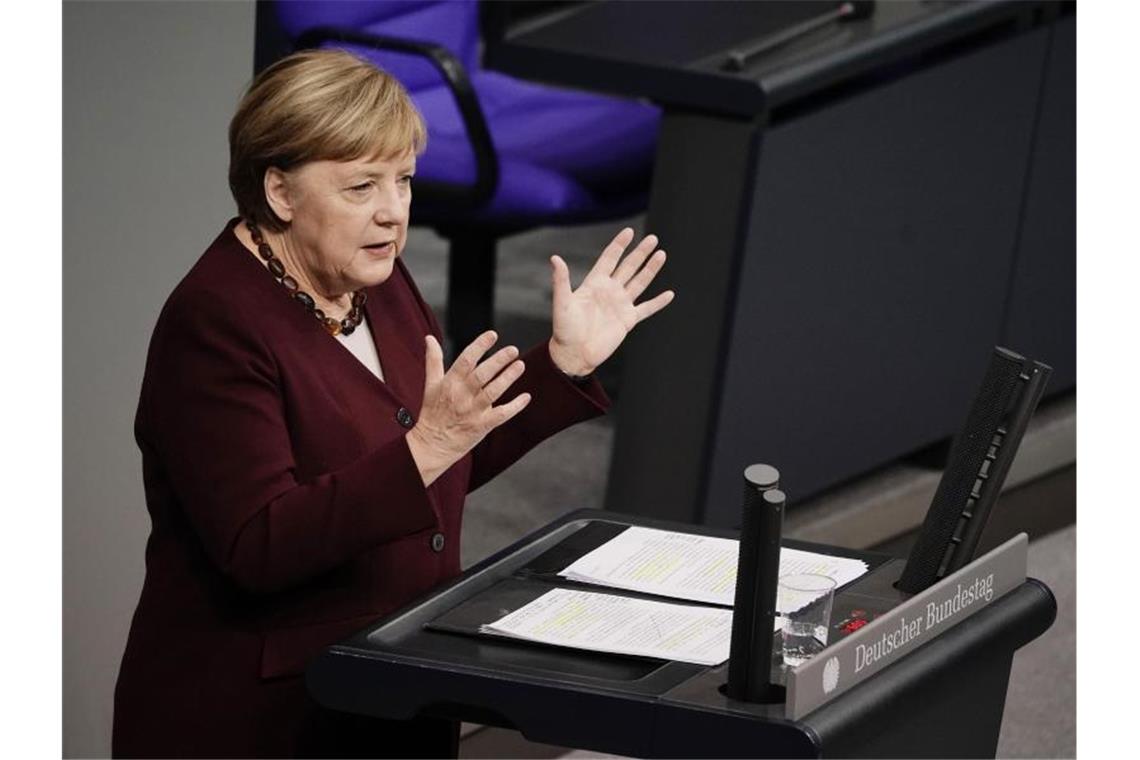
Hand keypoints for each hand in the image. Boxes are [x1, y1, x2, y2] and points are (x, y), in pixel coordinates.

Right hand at [405, 332, 530, 485]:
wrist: (432, 445)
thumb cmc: (433, 413)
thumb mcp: (430, 385)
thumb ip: (433, 360)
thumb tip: (430, 337)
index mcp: (449, 383)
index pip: (465, 360)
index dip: (479, 346)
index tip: (492, 335)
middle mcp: (461, 396)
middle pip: (482, 375)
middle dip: (498, 361)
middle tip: (513, 349)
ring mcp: (473, 411)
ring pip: (493, 392)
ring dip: (508, 378)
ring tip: (520, 365)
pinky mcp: (482, 426)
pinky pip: (501, 415)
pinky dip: (515, 406)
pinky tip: (526, 397)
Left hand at [548, 227, 674, 375]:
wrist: (574, 354)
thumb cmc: (564, 329)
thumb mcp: (562, 303)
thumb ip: (561, 281)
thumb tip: (555, 258)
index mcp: (594, 284)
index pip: (610, 259)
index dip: (619, 245)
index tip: (629, 232)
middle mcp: (609, 291)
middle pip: (628, 267)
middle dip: (640, 252)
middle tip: (652, 238)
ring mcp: (620, 305)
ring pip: (640, 282)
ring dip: (651, 269)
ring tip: (661, 254)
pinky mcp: (628, 320)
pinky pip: (647, 309)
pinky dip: (658, 302)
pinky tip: (669, 294)